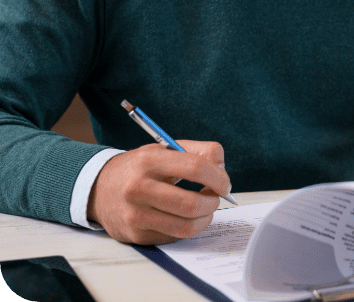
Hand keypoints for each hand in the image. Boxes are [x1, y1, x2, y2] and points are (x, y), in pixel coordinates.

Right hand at [87, 140, 232, 244]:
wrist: (98, 188)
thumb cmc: (140, 167)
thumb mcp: (165, 148)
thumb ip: (199, 151)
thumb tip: (222, 169)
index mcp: (150, 161)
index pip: (196, 168)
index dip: (218, 177)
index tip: (224, 183)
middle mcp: (139, 188)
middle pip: (191, 204)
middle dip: (213, 202)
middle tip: (214, 197)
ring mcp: (135, 215)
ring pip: (185, 226)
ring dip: (205, 219)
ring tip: (204, 209)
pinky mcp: (135, 235)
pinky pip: (174, 237)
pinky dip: (188, 228)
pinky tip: (185, 217)